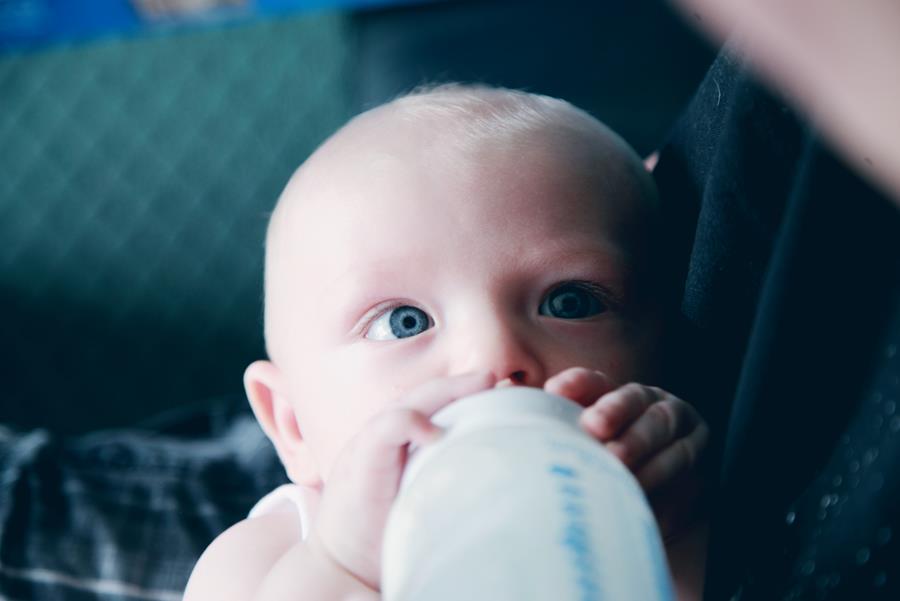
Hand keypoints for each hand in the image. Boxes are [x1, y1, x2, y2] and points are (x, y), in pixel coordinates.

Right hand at [307, 371, 495, 590]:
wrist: (342, 568)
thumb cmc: (389, 534)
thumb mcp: (426, 494)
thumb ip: (450, 471)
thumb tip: (499, 466)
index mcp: (405, 442)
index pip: (438, 404)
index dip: (468, 392)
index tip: (509, 391)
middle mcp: (388, 436)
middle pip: (429, 395)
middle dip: (464, 383)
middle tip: (497, 376)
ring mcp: (372, 446)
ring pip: (410, 403)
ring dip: (447, 390)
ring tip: (481, 383)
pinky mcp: (361, 465)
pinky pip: (385, 430)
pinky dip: (410, 423)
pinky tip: (435, 432)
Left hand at [545, 367, 708, 539]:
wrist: (656, 504)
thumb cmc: (600, 467)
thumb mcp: (572, 442)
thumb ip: (540, 419)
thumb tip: (499, 388)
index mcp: (612, 395)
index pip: (594, 382)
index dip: (577, 383)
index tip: (553, 391)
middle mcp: (649, 405)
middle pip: (636, 400)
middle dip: (615, 411)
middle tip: (593, 429)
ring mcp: (680, 431)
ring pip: (666, 432)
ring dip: (644, 451)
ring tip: (620, 468)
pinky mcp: (701, 464)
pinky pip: (688, 471)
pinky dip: (668, 488)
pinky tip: (647, 500)